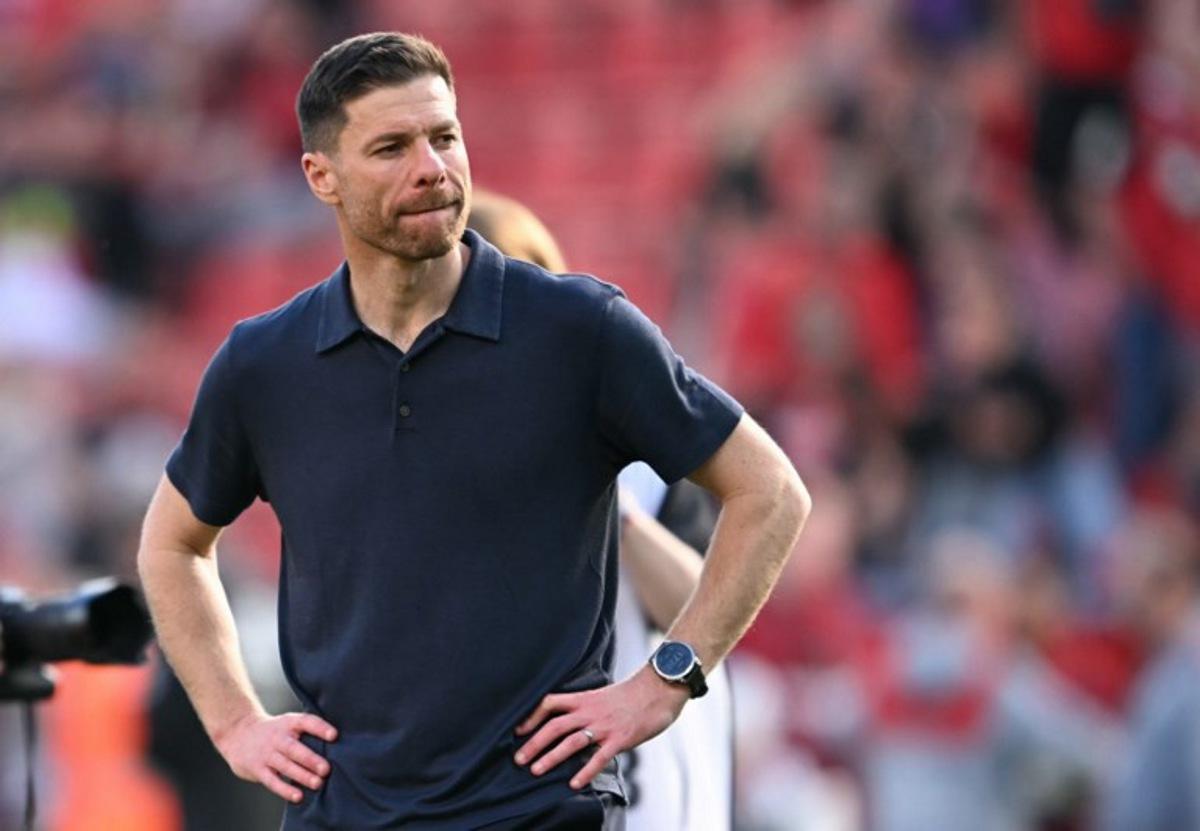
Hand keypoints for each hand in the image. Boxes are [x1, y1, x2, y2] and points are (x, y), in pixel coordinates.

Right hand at [213, 711, 337, 802]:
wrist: (238, 732)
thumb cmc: (274, 731)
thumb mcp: (288, 723)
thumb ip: (307, 731)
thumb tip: (337, 743)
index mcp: (289, 723)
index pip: (306, 722)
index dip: (320, 728)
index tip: (334, 736)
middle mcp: (277, 737)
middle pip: (295, 748)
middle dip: (311, 759)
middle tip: (326, 769)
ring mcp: (267, 754)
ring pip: (285, 766)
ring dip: (302, 775)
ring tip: (317, 783)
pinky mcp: (258, 769)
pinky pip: (272, 781)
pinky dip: (285, 789)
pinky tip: (298, 796)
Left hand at [513, 666, 688, 788]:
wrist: (659, 688)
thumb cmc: (632, 694)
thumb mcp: (603, 695)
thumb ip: (585, 707)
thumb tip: (570, 720)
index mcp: (584, 698)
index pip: (550, 703)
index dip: (531, 716)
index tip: (517, 731)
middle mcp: (590, 711)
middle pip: (554, 726)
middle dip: (534, 743)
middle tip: (518, 759)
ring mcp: (605, 725)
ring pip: (571, 742)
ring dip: (551, 757)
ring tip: (536, 771)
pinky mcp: (620, 738)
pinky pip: (599, 757)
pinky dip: (585, 771)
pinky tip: (574, 783)